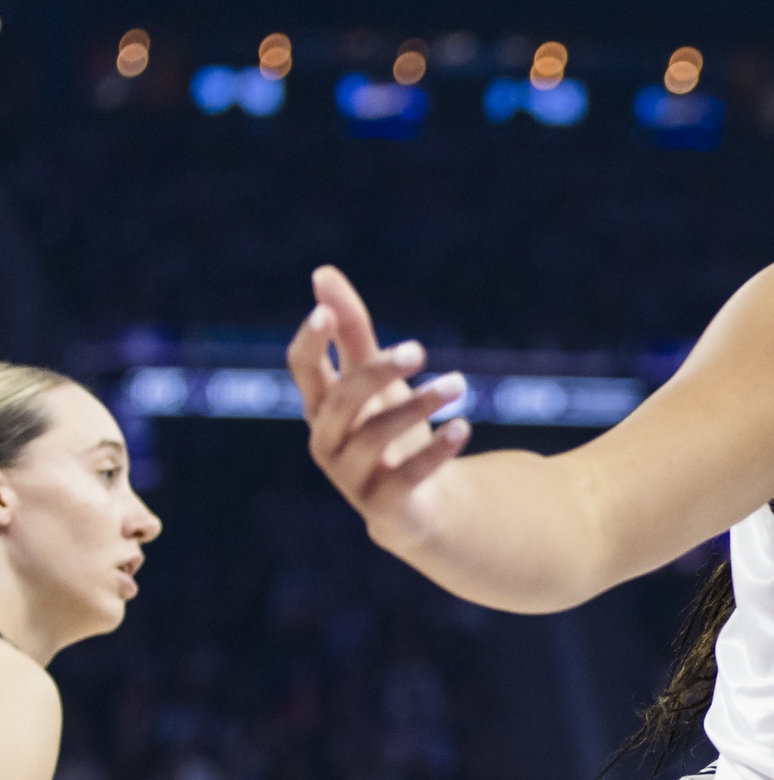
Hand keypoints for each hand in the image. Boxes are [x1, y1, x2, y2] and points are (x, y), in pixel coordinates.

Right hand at [286, 266, 471, 547]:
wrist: (421, 504)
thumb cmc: (389, 429)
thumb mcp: (375, 379)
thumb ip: (351, 330)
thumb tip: (322, 273)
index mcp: (322, 406)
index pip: (302, 369)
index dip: (310, 341)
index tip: (327, 311)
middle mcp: (327, 441)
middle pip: (341, 400)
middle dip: (378, 371)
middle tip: (419, 349)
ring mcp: (351, 477)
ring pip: (374, 437)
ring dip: (419, 405)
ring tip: (459, 383)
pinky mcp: (384, 506)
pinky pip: (406, 477)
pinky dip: (436, 451)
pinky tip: (464, 427)